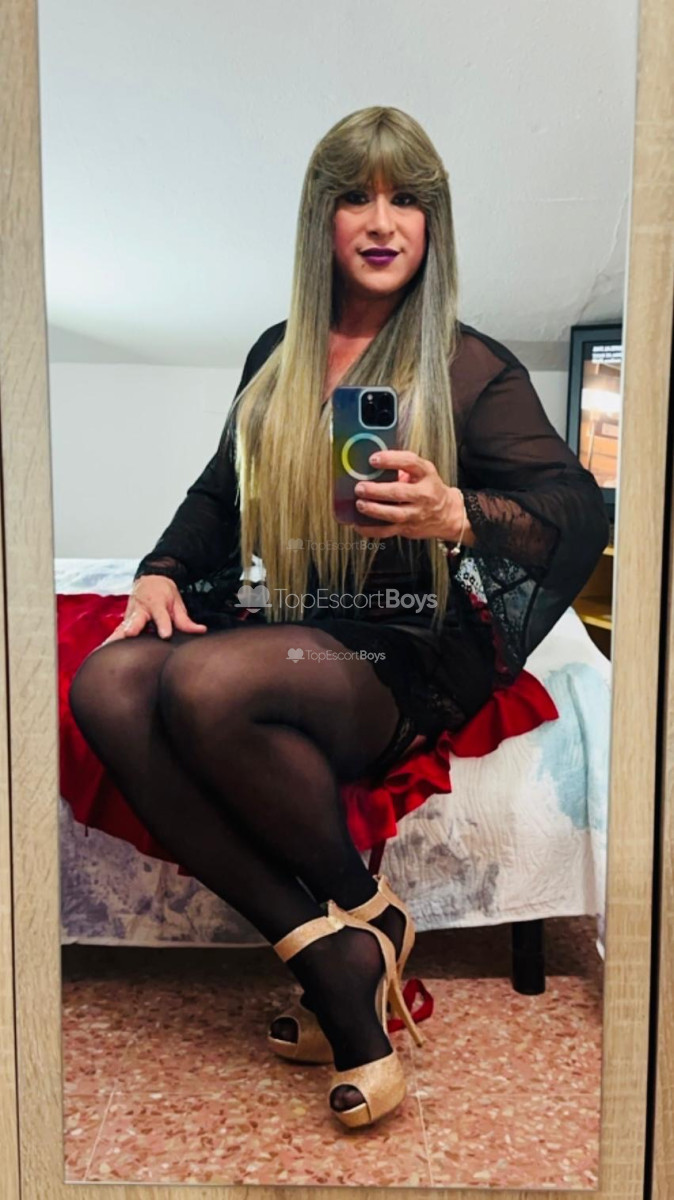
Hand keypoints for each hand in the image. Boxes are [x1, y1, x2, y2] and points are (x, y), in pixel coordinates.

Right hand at [100, 575, 207, 643]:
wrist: (149, 579)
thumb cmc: (165, 593)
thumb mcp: (178, 603)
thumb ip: (186, 620)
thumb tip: (201, 631)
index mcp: (156, 603)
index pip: (161, 616)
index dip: (163, 625)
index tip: (165, 635)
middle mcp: (140, 609)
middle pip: (136, 619)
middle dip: (133, 627)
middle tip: (130, 634)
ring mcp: (130, 615)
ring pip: (122, 627)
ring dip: (115, 637)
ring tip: (107, 649)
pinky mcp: (124, 622)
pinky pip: (117, 632)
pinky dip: (110, 641)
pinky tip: (102, 652)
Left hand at [351, 450, 465, 540]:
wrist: (447, 514)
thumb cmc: (429, 489)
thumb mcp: (423, 472)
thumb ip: (403, 466)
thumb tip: (372, 463)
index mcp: (426, 475)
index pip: (410, 463)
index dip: (391, 460)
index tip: (373, 459)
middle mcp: (423, 495)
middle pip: (399, 492)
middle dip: (377, 490)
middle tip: (360, 487)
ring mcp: (416, 514)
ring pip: (394, 514)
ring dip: (374, 510)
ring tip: (360, 504)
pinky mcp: (408, 528)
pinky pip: (387, 531)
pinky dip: (370, 530)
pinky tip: (358, 525)